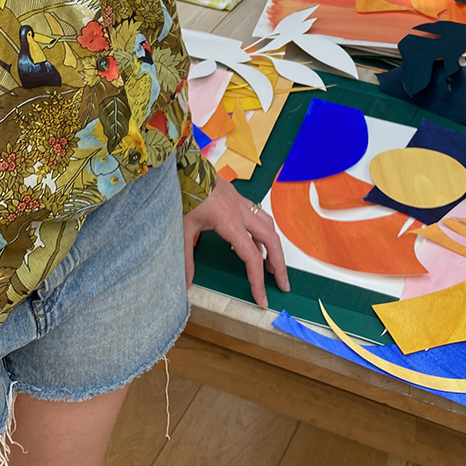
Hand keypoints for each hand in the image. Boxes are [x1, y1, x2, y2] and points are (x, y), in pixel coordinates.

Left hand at [183, 175, 289, 307]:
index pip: (251, 257)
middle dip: (280, 265)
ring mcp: (243, 204)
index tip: (262, 299)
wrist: (187, 167)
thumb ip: (185, 258)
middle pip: (271, 240)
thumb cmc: (185, 193)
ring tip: (273, 268)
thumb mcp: (182, 228)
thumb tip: (185, 285)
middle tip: (282, 285)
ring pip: (269, 227)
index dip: (258, 281)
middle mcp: (242, 212)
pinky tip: (257, 246)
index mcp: (229, 222)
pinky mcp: (240, 199)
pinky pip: (260, 218)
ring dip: (275, 248)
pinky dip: (264, 235)